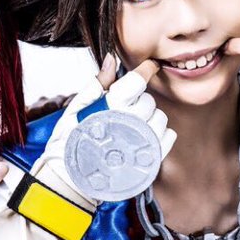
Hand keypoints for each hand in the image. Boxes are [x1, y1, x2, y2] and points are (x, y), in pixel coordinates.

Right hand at [34, 55, 175, 204]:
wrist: (70, 178)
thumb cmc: (70, 141)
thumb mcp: (77, 107)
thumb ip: (98, 83)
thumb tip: (111, 60)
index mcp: (114, 105)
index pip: (139, 80)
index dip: (146, 69)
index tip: (148, 67)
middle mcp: (132, 121)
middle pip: (149, 100)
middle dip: (138, 101)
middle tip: (122, 110)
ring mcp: (143, 141)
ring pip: (161, 117)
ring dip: (149, 118)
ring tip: (131, 127)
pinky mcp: (150, 158)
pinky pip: (169, 136)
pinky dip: (160, 133)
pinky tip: (144, 137)